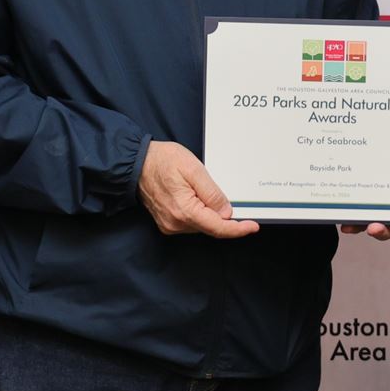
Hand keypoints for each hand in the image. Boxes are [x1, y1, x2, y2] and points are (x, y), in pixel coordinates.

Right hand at [140, 141, 257, 238]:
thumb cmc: (162, 161)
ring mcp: (170, 225)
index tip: (252, 226)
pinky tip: (197, 198)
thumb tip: (226, 212)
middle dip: (225, 217)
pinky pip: (192, 222)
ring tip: (202, 189)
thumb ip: (212, 193)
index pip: (218, 228)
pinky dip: (201, 214)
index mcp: (184, 211)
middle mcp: (176, 223)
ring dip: (211, 214)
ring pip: (202, 225)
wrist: (137, 162)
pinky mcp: (167, 223)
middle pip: (211, 227)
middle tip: (232, 200)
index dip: (238, 229)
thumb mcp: (194, 169)